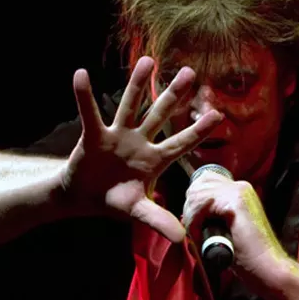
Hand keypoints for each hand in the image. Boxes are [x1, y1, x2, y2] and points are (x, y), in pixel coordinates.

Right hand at [62, 56, 222, 242]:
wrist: (84, 197)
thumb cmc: (115, 200)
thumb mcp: (137, 210)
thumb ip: (158, 220)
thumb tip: (182, 238)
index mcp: (155, 160)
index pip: (181, 144)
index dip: (198, 131)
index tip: (218, 114)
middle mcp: (140, 142)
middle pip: (159, 115)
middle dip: (173, 95)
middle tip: (190, 72)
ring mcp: (118, 135)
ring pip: (130, 106)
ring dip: (138, 84)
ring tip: (149, 61)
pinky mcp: (94, 135)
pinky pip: (89, 113)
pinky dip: (84, 96)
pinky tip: (80, 75)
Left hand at [182, 172, 287, 281]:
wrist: (267, 268)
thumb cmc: (246, 255)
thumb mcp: (226, 227)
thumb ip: (212, 215)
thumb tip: (186, 213)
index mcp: (239, 189)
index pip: (204, 179)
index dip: (194, 200)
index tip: (192, 222)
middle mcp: (240, 185)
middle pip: (199, 183)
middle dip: (190, 207)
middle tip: (192, 231)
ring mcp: (239, 191)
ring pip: (197, 193)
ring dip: (191, 217)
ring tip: (197, 237)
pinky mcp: (235, 202)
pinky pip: (201, 204)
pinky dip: (194, 221)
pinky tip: (199, 237)